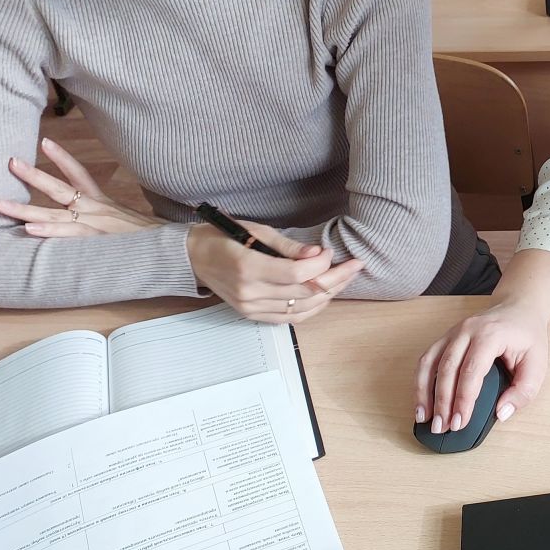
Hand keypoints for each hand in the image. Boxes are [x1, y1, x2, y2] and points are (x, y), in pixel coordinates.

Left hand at [0, 138, 164, 235]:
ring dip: (23, 209)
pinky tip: (28, 231)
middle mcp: (96, 209)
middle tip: (10, 162)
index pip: (79, 174)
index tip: (44, 141)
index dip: (62, 157)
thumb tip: (90, 220)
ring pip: (52, 213)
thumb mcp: (125, 222)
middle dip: (32, 175)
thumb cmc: (148, 239)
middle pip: (59, 187)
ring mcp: (94, 224)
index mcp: (103, 203)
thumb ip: (107, 219)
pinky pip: (67, 234)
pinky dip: (48, 232)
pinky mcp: (96, 240)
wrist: (173, 247)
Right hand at [186, 222, 363, 323]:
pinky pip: (289, 318)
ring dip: (329, 294)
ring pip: (302, 308)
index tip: (329, 251)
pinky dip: (312, 308)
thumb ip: (288, 247)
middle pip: (304, 291)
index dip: (320, 265)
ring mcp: (251, 307)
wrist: (194, 258)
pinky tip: (326, 296)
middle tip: (355, 266)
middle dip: (335, 279)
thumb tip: (317, 255)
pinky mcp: (252, 315)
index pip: (296, 273)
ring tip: (347, 279)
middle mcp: (250, 292)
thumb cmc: (223, 237)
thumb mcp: (255, 231)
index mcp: (248, 267)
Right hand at [414, 300, 549, 434]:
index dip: (463, 399)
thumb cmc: (528, 337)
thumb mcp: (538, 365)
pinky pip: (427, 359)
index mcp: (490, 335)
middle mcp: (467, 330)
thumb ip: (523, 392)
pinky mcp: (446, 338)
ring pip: (430, 362)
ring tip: (424, 418)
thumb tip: (501, 414)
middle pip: (447, 369)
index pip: (471, 371)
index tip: (459, 423)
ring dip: (424, 392)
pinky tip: (421, 401)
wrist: (519, 309)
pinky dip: (421, 381)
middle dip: (442, 402)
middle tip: (441, 427)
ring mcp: (453, 332)